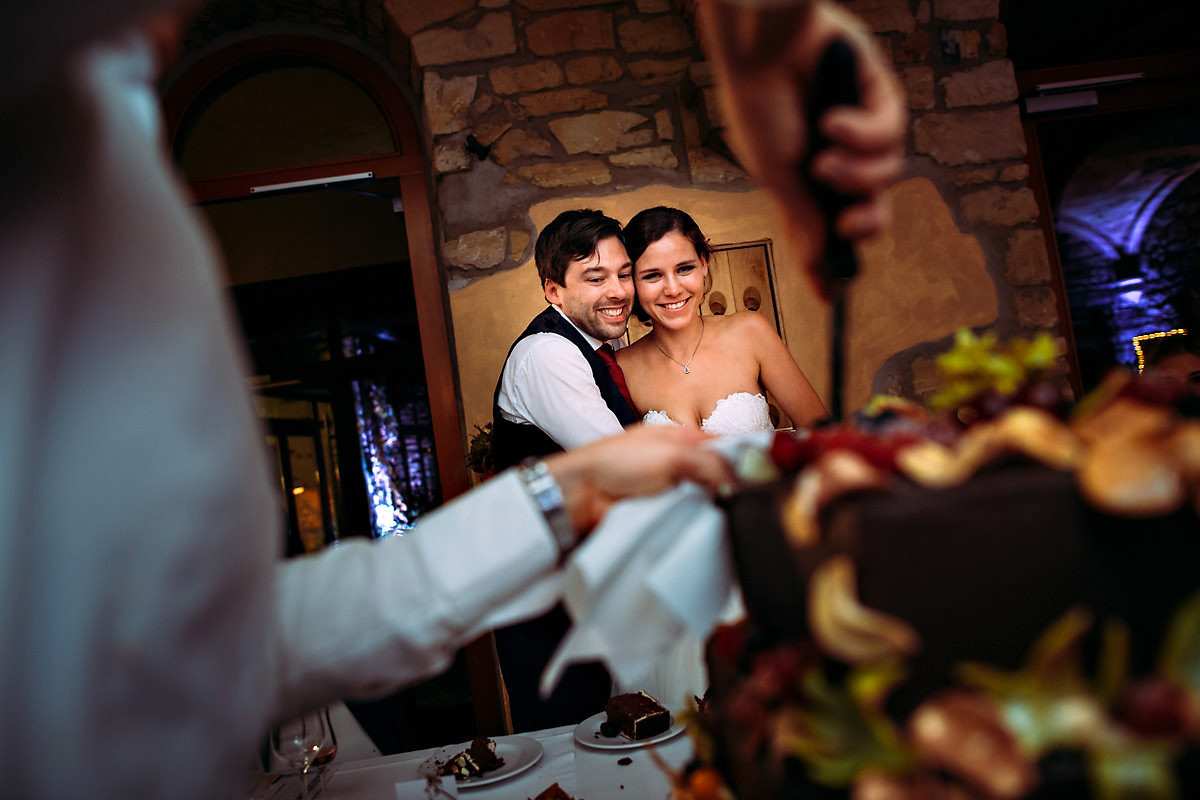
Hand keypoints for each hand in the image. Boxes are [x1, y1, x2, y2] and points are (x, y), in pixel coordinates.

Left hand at [545, 425, 736, 535]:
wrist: (581, 497)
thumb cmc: (616, 463)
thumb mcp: (671, 454)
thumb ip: (711, 463)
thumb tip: (742, 482)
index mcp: (685, 438)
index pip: (728, 445)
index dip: (749, 458)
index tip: (768, 476)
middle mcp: (683, 463)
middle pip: (723, 476)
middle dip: (737, 488)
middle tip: (753, 502)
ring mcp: (676, 491)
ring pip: (712, 501)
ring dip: (720, 509)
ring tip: (736, 519)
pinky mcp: (667, 516)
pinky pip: (695, 521)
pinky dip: (703, 525)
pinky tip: (713, 531)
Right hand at [700, 0, 905, 267]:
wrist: (763, 44)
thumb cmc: (758, 103)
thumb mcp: (776, 173)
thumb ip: (802, 216)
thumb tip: (818, 263)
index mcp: (808, 178)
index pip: (828, 228)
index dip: (832, 261)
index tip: (833, 296)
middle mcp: (840, 156)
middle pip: (872, 206)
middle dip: (865, 222)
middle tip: (848, 224)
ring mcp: (863, 127)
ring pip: (887, 173)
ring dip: (857, 172)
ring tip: (825, 155)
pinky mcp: (881, 95)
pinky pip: (891, 133)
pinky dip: (864, 133)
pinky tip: (835, 119)